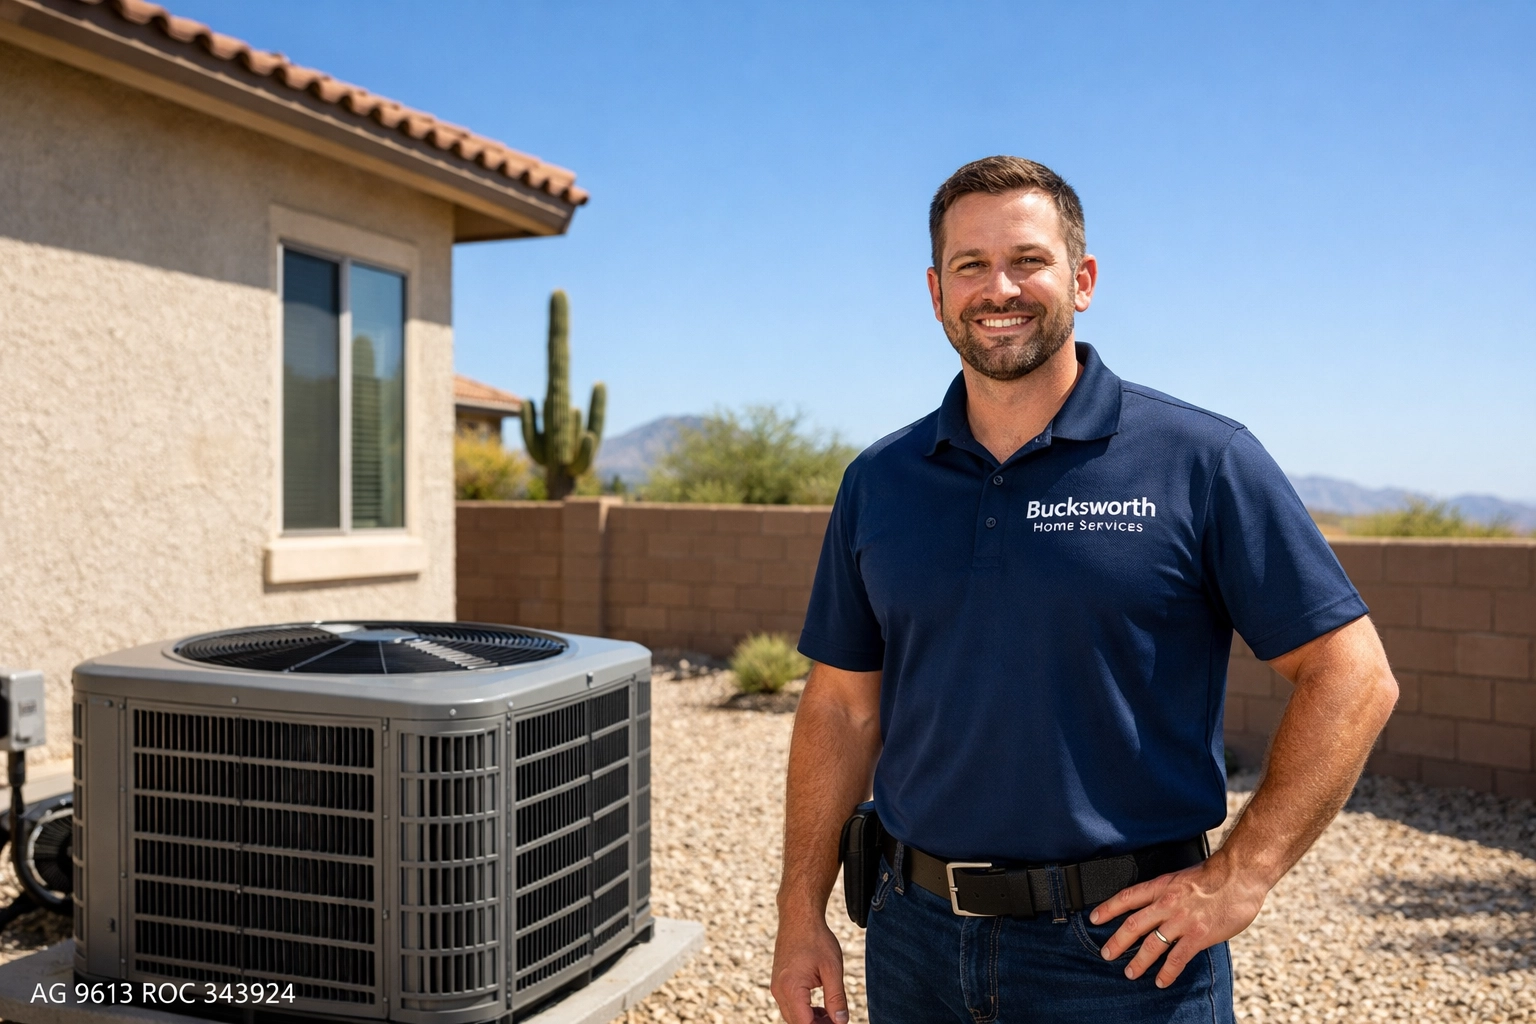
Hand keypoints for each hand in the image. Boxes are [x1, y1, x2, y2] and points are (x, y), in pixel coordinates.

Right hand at [770, 910, 848, 1023]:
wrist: (799, 917)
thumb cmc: (816, 939)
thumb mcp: (832, 969)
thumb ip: (836, 998)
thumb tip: (841, 1022)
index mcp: (791, 989)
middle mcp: (779, 991)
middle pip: (797, 1023)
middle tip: (838, 1021)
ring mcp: (777, 987)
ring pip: (792, 1016)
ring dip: (811, 1020)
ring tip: (832, 1016)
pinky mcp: (779, 983)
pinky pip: (790, 1006)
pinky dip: (804, 1011)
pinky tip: (820, 1008)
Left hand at [1089, 849, 1267, 987]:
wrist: (1239, 876)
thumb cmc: (1215, 875)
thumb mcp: (1182, 877)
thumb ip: (1168, 892)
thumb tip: (1157, 905)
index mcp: (1162, 886)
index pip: (1127, 897)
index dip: (1108, 908)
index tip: (1094, 918)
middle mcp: (1167, 903)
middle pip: (1134, 924)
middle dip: (1117, 941)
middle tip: (1107, 954)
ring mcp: (1182, 921)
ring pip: (1152, 945)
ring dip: (1138, 961)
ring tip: (1130, 972)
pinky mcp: (1198, 936)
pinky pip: (1177, 958)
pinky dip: (1167, 972)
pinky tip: (1160, 980)